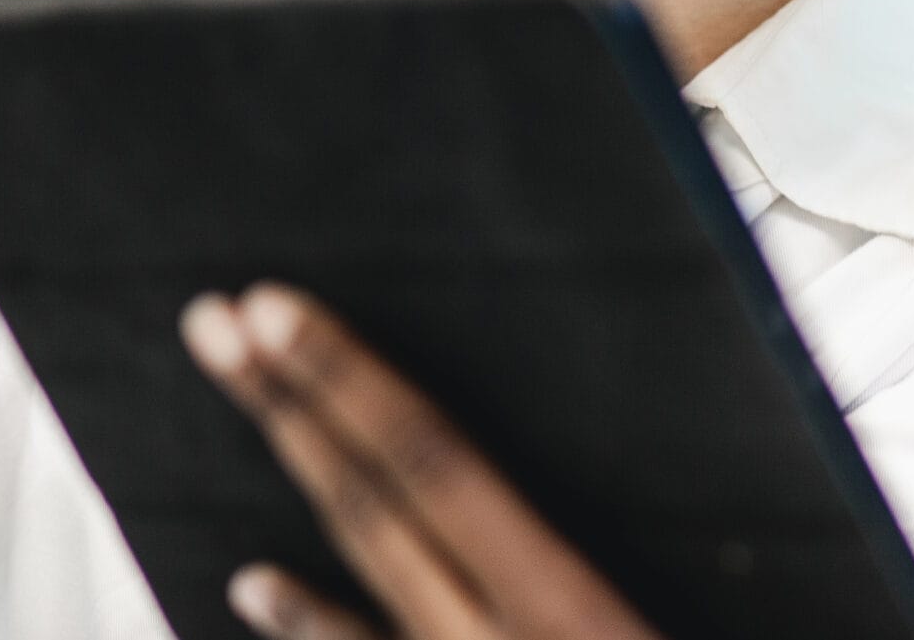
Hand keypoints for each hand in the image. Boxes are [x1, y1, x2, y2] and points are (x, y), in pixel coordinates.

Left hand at [183, 285, 666, 639]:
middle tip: (214, 320)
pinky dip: (310, 627)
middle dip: (295, 407)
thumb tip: (513, 469)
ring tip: (237, 394)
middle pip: (380, 511)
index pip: (438, 467)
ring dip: (293, 492)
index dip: (347, 380)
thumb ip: (610, 557)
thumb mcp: (700, 606)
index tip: (273, 306)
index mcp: (581, 614)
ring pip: (359, 588)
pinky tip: (255, 581)